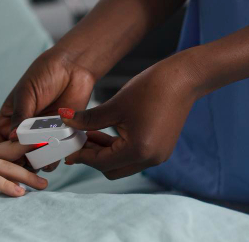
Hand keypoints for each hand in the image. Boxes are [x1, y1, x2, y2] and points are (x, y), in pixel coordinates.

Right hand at [0, 46, 95, 156]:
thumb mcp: (26, 94)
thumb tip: (12, 139)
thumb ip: (19, 117)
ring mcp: (42, 135)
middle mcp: (24, 130)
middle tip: (21, 162)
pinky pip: (55, 154)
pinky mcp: (61, 136)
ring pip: (35, 159)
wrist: (73, 67)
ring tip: (39, 159)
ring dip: (36, 162)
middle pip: (15, 156)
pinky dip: (54, 158)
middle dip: (16, 162)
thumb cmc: (44, 74)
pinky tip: (55, 154)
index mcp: (9, 118)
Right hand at [0, 141, 48, 201]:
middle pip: (15, 153)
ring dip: (26, 174)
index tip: (53, 147)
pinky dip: (5, 185)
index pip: (14, 147)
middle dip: (36, 156)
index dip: (33, 146)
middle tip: (57, 161)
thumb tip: (16, 179)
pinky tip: (18, 192)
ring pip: (6, 165)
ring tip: (43, 184)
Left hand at [61, 52, 201, 179]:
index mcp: (139, 150)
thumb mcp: (115, 105)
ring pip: (122, 164)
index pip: (102, 162)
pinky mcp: (161, 149)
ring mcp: (158, 156)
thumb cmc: (152, 88)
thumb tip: (65, 120)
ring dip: (105, 153)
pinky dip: (118, 149)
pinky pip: (134, 156)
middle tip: (77, 140)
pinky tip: (105, 132)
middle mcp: (151, 159)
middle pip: (112, 169)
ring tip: (89, 133)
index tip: (67, 148)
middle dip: (93, 157)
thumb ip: (88, 118)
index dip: (82, 156)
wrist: (183, 79)